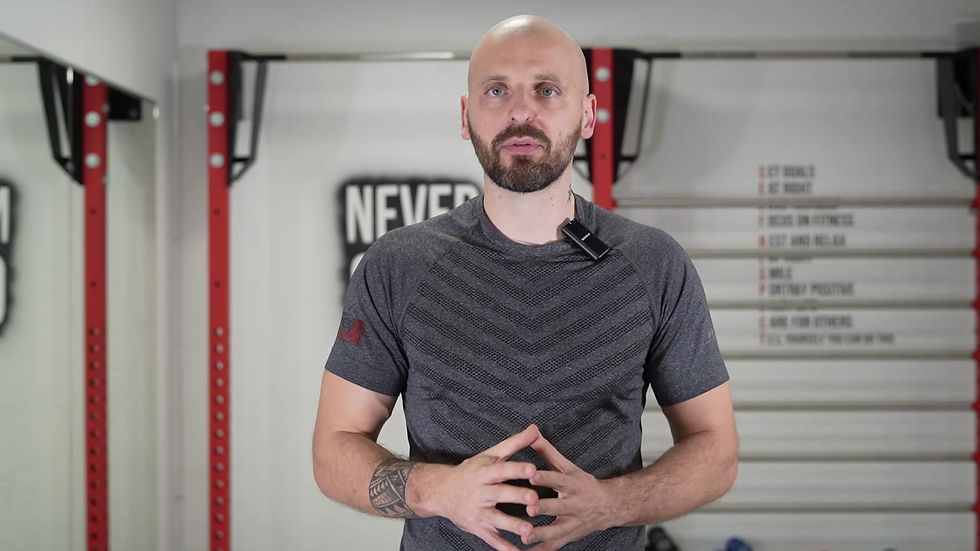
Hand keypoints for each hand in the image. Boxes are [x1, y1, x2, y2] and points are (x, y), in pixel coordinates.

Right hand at [434, 425, 541, 550]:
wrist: (440, 492)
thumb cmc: (471, 471)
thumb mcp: (490, 455)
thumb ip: (514, 443)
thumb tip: (535, 428)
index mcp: (484, 472)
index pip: (502, 469)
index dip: (517, 469)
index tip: (532, 469)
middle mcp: (480, 493)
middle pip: (500, 494)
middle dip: (516, 496)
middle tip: (534, 499)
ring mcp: (478, 513)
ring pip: (496, 520)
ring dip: (512, 526)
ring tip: (529, 531)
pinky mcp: (478, 528)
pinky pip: (493, 540)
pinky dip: (505, 549)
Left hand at [523, 433, 615, 549]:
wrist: (609, 507)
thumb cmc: (582, 484)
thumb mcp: (568, 466)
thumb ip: (548, 451)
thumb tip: (531, 432)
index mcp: (573, 484)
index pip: (558, 479)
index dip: (546, 477)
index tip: (531, 475)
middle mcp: (574, 504)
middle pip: (559, 506)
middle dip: (545, 508)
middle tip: (530, 508)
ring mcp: (572, 523)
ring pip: (557, 530)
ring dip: (542, 534)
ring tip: (525, 537)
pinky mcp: (569, 537)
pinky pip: (554, 546)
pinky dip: (540, 550)